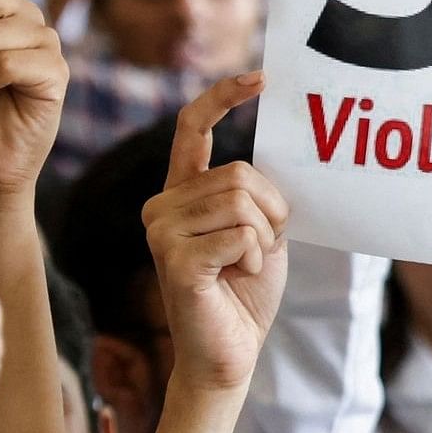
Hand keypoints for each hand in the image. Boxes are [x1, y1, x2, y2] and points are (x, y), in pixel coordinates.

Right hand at [141, 73, 287, 397]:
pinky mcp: (173, 260)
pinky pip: (239, 236)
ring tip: (243, 266)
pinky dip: (253, 258)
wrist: (228, 355)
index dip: (223, 99)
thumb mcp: (258, 232)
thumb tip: (266, 155)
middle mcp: (161, 207)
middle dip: (270, 211)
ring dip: (262, 238)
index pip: (191, 129)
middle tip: (260, 248)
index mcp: (179, 194)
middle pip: (238, 173)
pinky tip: (233, 279)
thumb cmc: (243, 294)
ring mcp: (161, 232)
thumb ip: (253, 194)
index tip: (259, 78)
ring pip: (241, 203)